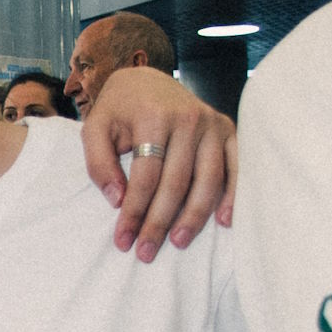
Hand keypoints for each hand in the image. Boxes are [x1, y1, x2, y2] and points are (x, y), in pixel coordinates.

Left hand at [80, 67, 236, 259]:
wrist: (147, 79)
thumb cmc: (119, 109)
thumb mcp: (95, 127)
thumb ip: (98, 162)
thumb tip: (118, 200)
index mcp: (153, 115)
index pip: (146, 175)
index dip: (134, 211)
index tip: (123, 240)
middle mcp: (188, 118)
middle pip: (176, 182)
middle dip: (160, 222)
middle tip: (146, 252)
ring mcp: (212, 124)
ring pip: (208, 180)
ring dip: (194, 217)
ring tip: (177, 242)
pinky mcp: (227, 130)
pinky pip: (236, 167)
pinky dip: (233, 195)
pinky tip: (224, 222)